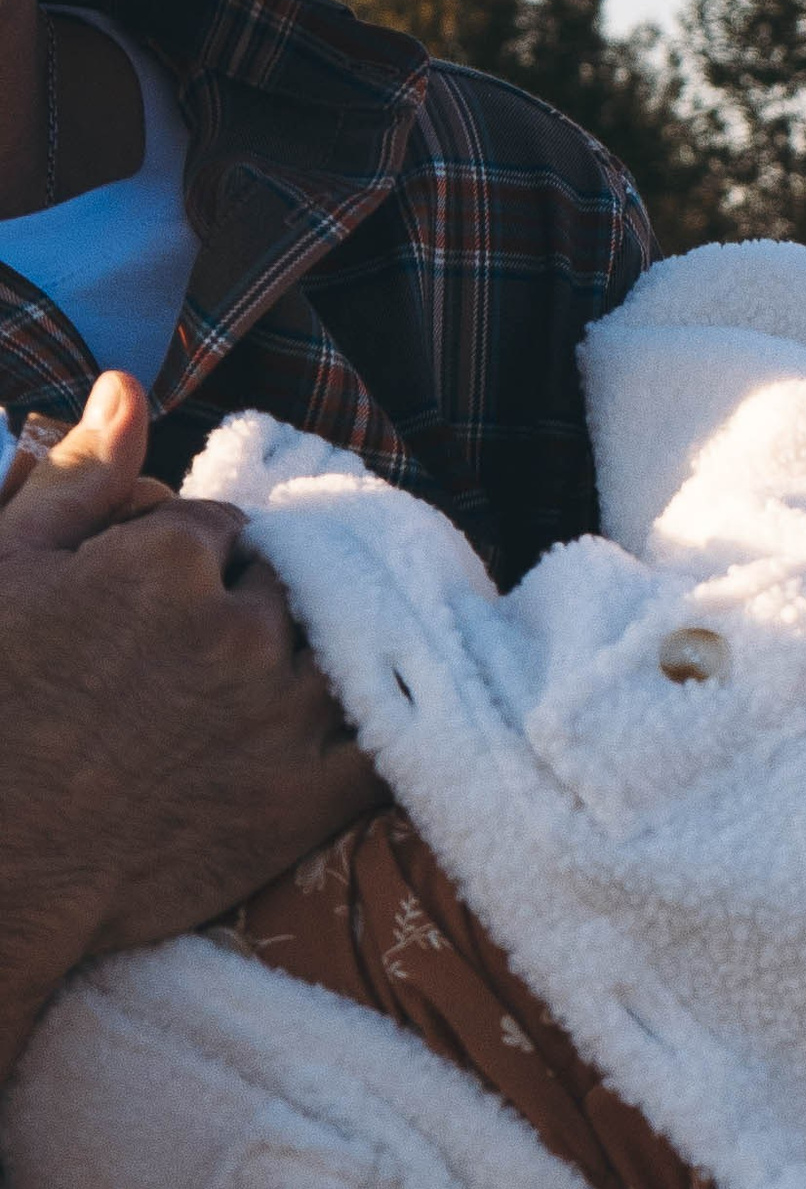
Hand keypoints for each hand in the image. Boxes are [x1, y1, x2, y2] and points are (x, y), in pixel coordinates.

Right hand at [0, 373, 379, 1068]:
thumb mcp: (8, 566)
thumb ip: (83, 476)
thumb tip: (127, 387)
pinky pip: (382, 750)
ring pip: (335, 656)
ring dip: (309, 667)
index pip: (224, 530)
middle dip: (252, 609)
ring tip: (257, 700)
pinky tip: (370, 734)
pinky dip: (386, 735)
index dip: (194, 561)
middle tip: (199, 659)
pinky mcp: (304, 800)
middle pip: (284, 591)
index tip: (165, 598)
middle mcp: (243, 627)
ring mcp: (282, 715)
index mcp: (170, 559)